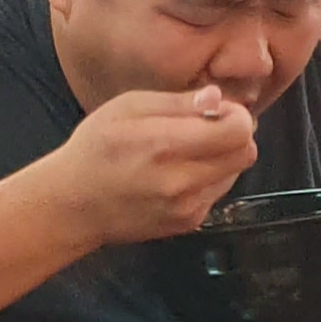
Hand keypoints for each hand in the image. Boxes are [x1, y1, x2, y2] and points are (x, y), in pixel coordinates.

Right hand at [22, 84, 263, 247]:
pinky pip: (218, 192)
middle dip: (234, 135)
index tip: (215, 110)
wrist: (74, 206)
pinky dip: (209, 178)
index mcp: (165, 145)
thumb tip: (217, 98)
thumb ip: (177, 103)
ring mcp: (188, 208)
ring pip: (235, 173)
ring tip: (186, 151)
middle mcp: (182, 181)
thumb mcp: (127, 108)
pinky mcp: (189, 223)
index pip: (238, 131)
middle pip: (246, 153)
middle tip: (207, 127)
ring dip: (222, 157)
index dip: (235, 115)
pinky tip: (179, 173)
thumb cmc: (96, 148)